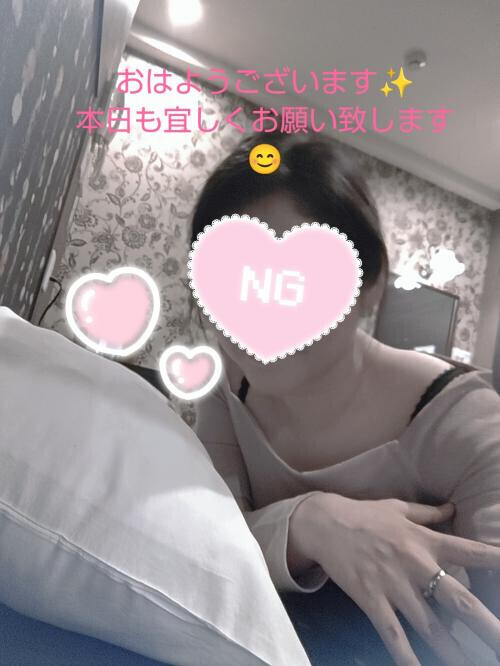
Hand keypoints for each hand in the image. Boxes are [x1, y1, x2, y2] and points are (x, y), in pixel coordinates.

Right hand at [296, 493, 499, 665]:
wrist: (324, 522)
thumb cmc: (364, 514)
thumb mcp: (397, 508)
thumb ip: (428, 512)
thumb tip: (453, 509)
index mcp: (426, 541)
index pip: (470, 551)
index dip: (495, 560)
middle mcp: (416, 565)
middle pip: (458, 599)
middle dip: (485, 624)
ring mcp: (394, 586)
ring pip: (431, 626)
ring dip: (453, 652)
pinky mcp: (372, 601)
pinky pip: (393, 635)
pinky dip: (406, 658)